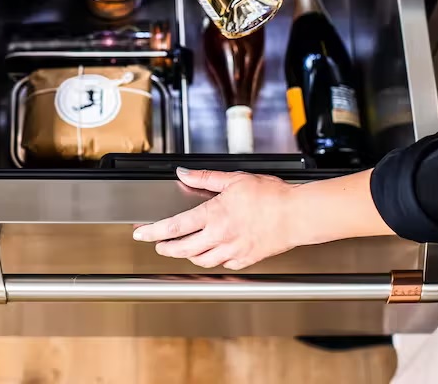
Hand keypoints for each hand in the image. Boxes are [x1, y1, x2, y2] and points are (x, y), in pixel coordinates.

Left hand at [133, 167, 393, 269]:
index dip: (154, 231)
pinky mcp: (245, 258)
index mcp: (214, 214)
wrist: (297, 214)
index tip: (141, 233)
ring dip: (186, 255)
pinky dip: (211, 260)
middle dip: (166, 247)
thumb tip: (183, 173)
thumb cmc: (270, 195)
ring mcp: (232, 250)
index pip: (175, 226)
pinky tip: (210, 254)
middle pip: (183, 248)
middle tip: (158, 244)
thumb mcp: (234, 179)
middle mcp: (220, 235)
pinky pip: (221, 264)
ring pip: (200, 260)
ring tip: (181, 248)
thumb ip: (204, 179)